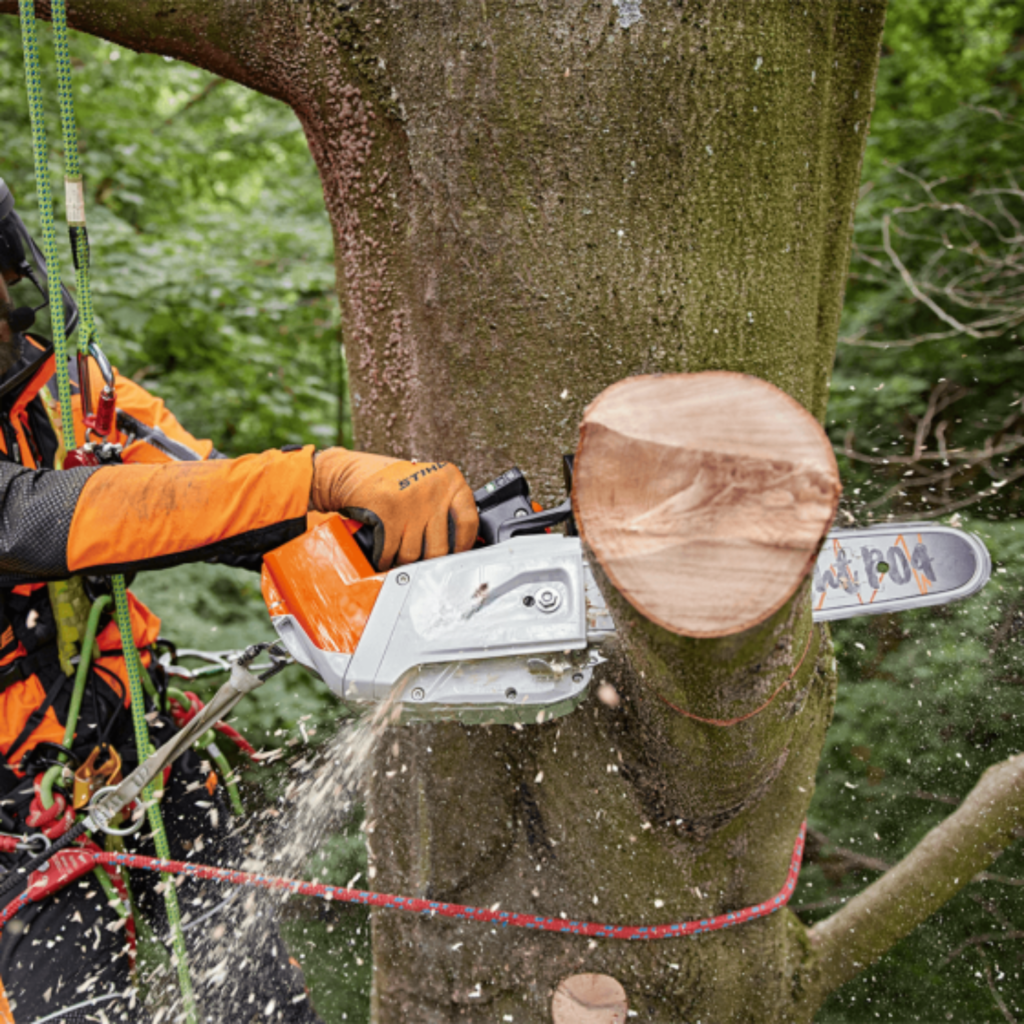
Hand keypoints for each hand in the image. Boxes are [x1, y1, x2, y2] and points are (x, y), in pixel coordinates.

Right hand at [310, 448, 478, 569]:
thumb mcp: (428, 485)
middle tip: (423, 562)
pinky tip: (385, 557)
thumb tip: (463, 545)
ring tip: (400, 557)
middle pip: (440, 547)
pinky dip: (386, 561)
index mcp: (449, 480)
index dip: (465, 545)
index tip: (458, 554)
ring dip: (404, 563)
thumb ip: (446, 507)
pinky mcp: (388, 514)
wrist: (351, 472)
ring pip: (413, 554)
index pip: (469, 521)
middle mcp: (433, 490)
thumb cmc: (392, 482)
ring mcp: (410, 502)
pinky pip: (391, 553)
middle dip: (428, 561)